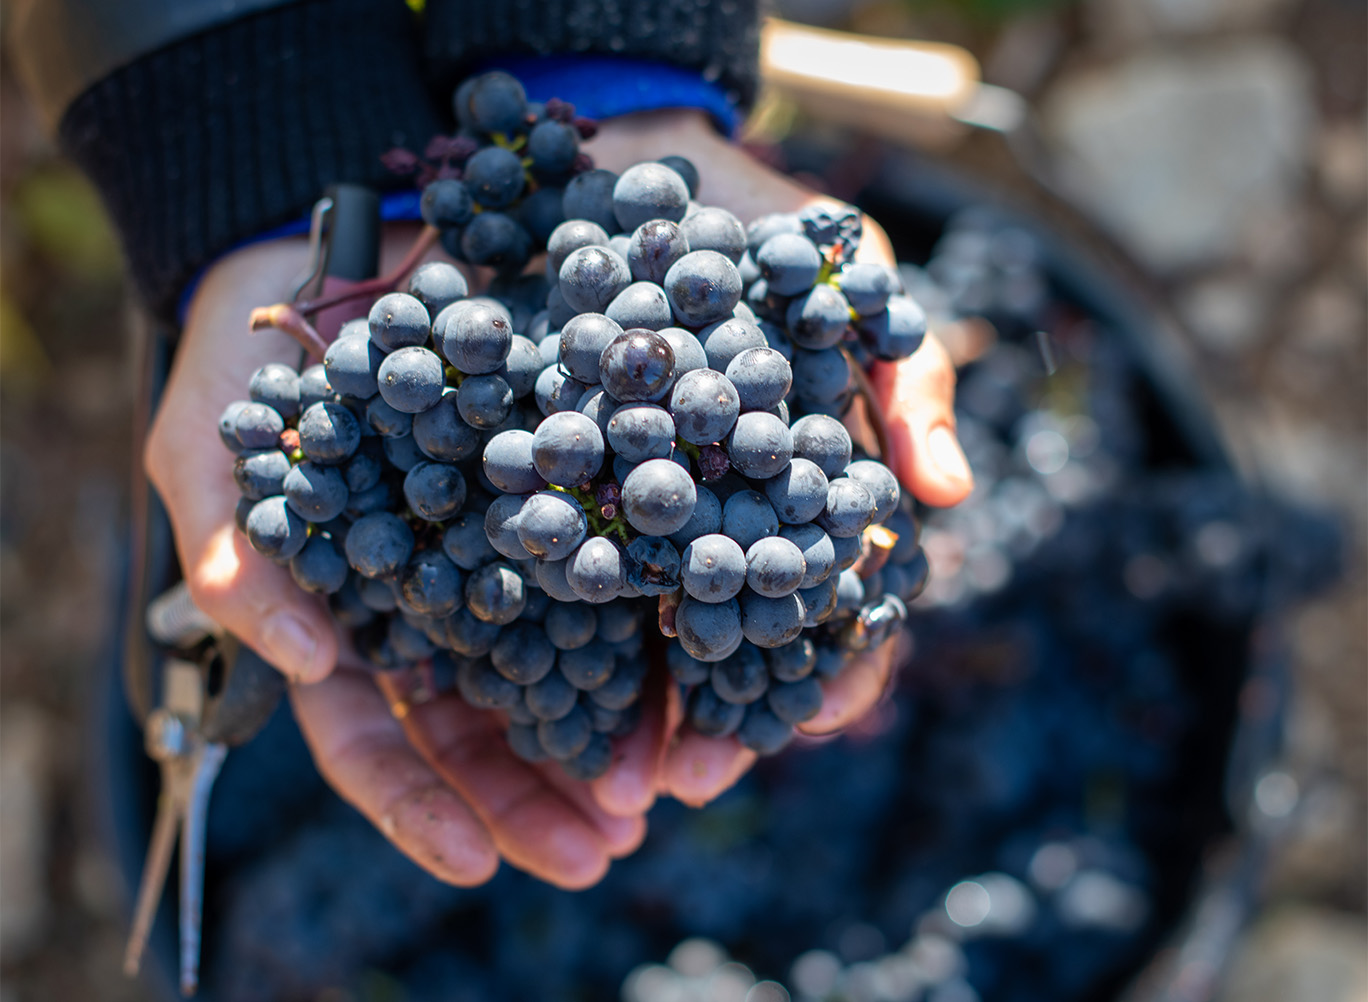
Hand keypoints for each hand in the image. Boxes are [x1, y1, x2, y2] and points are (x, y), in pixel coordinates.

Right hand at [145, 236, 644, 888]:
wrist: (321, 248)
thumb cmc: (243, 360)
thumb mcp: (207, 447)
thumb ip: (231, 551)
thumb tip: (305, 662)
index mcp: (344, 620)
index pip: (375, 739)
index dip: (420, 807)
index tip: (479, 861)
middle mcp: (430, 605)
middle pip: (482, 729)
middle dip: (538, 797)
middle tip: (608, 845)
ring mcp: (498, 551)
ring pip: (556, 665)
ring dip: (607, 733)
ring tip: (670, 784)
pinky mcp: (557, 487)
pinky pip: (606, 562)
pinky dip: (646, 616)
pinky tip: (695, 656)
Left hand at [578, 110, 974, 808]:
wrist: (631, 165)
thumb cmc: (759, 227)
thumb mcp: (851, 279)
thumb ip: (907, 377)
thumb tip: (949, 495)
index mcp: (795, 497)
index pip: (833, 604)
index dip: (835, 665)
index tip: (819, 715)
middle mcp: (710, 520)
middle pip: (722, 644)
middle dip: (716, 715)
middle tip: (692, 778)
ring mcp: (623, 513)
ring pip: (632, 635)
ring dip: (625, 711)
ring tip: (610, 779)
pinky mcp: (540, 488)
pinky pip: (538, 573)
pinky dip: (532, 633)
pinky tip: (518, 690)